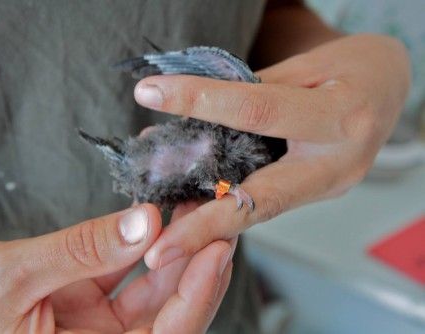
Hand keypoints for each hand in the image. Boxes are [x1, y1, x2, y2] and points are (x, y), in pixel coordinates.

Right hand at [0, 204, 234, 332]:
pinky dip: (138, 247)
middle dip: (194, 267)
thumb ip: (82, 251)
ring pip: (149, 294)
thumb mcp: (11, 278)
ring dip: (171, 252)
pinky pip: (120, 277)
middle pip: (167, 316)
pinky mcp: (81, 305)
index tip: (216, 249)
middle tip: (216, 221)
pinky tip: (153, 218)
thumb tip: (143, 223)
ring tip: (190, 210)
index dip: (196, 295)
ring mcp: (91, 330)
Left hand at [133, 34, 410, 268]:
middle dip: (205, 228)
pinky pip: (266, 202)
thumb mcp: (307, 65)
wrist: (388, 88)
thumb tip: (194, 113)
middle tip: (159, 250)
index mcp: (339, 119)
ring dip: (208, 223)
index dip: (201, 102)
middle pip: (261, 199)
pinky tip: (192, 208)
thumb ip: (254, 91)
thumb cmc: (351, 69)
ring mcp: (326, 187)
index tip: (152, 93)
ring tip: (163, 237)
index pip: (257, 112)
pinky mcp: (314, 193)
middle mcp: (335, 166)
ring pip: (260, 209)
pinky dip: (228, 206)